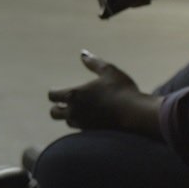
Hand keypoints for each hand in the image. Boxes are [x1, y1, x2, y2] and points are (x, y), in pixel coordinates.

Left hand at [46, 51, 160, 134]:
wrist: (135, 115)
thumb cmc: (122, 90)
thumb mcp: (109, 71)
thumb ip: (94, 63)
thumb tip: (83, 53)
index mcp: (74, 95)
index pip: (52, 95)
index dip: (54, 92)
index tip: (60, 90)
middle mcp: (74, 111)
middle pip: (54, 113)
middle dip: (58, 107)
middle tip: (66, 102)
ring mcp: (83, 124)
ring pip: (68, 122)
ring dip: (70, 116)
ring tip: (81, 110)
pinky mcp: (92, 133)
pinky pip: (80, 130)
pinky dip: (82, 124)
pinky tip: (92, 118)